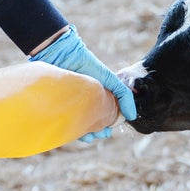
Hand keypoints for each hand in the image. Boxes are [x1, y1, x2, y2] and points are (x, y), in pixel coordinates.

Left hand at [29, 25, 135, 140]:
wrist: (60, 54)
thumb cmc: (85, 63)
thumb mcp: (109, 79)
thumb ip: (123, 95)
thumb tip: (132, 116)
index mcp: (95, 96)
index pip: (103, 115)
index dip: (107, 125)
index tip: (109, 130)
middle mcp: (83, 101)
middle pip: (92, 122)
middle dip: (98, 132)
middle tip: (101, 134)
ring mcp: (70, 103)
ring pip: (79, 124)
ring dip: (85, 133)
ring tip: (89, 136)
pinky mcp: (58, 105)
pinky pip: (65, 122)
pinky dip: (72, 130)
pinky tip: (76, 132)